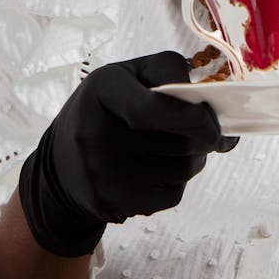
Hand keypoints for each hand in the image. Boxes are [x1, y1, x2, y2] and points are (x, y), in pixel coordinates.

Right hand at [18, 51, 236, 256]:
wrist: (61, 159)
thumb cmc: (111, 105)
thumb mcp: (133, 73)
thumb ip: (173, 75)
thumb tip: (216, 117)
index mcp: (103, 90)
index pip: (152, 108)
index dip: (192, 115)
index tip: (211, 117)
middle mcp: (96, 135)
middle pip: (179, 141)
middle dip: (205, 133)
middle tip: (207, 127)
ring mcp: (101, 176)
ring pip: (183, 169)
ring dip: (195, 156)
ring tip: (180, 144)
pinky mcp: (112, 205)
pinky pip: (173, 194)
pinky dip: (179, 180)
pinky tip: (162, 167)